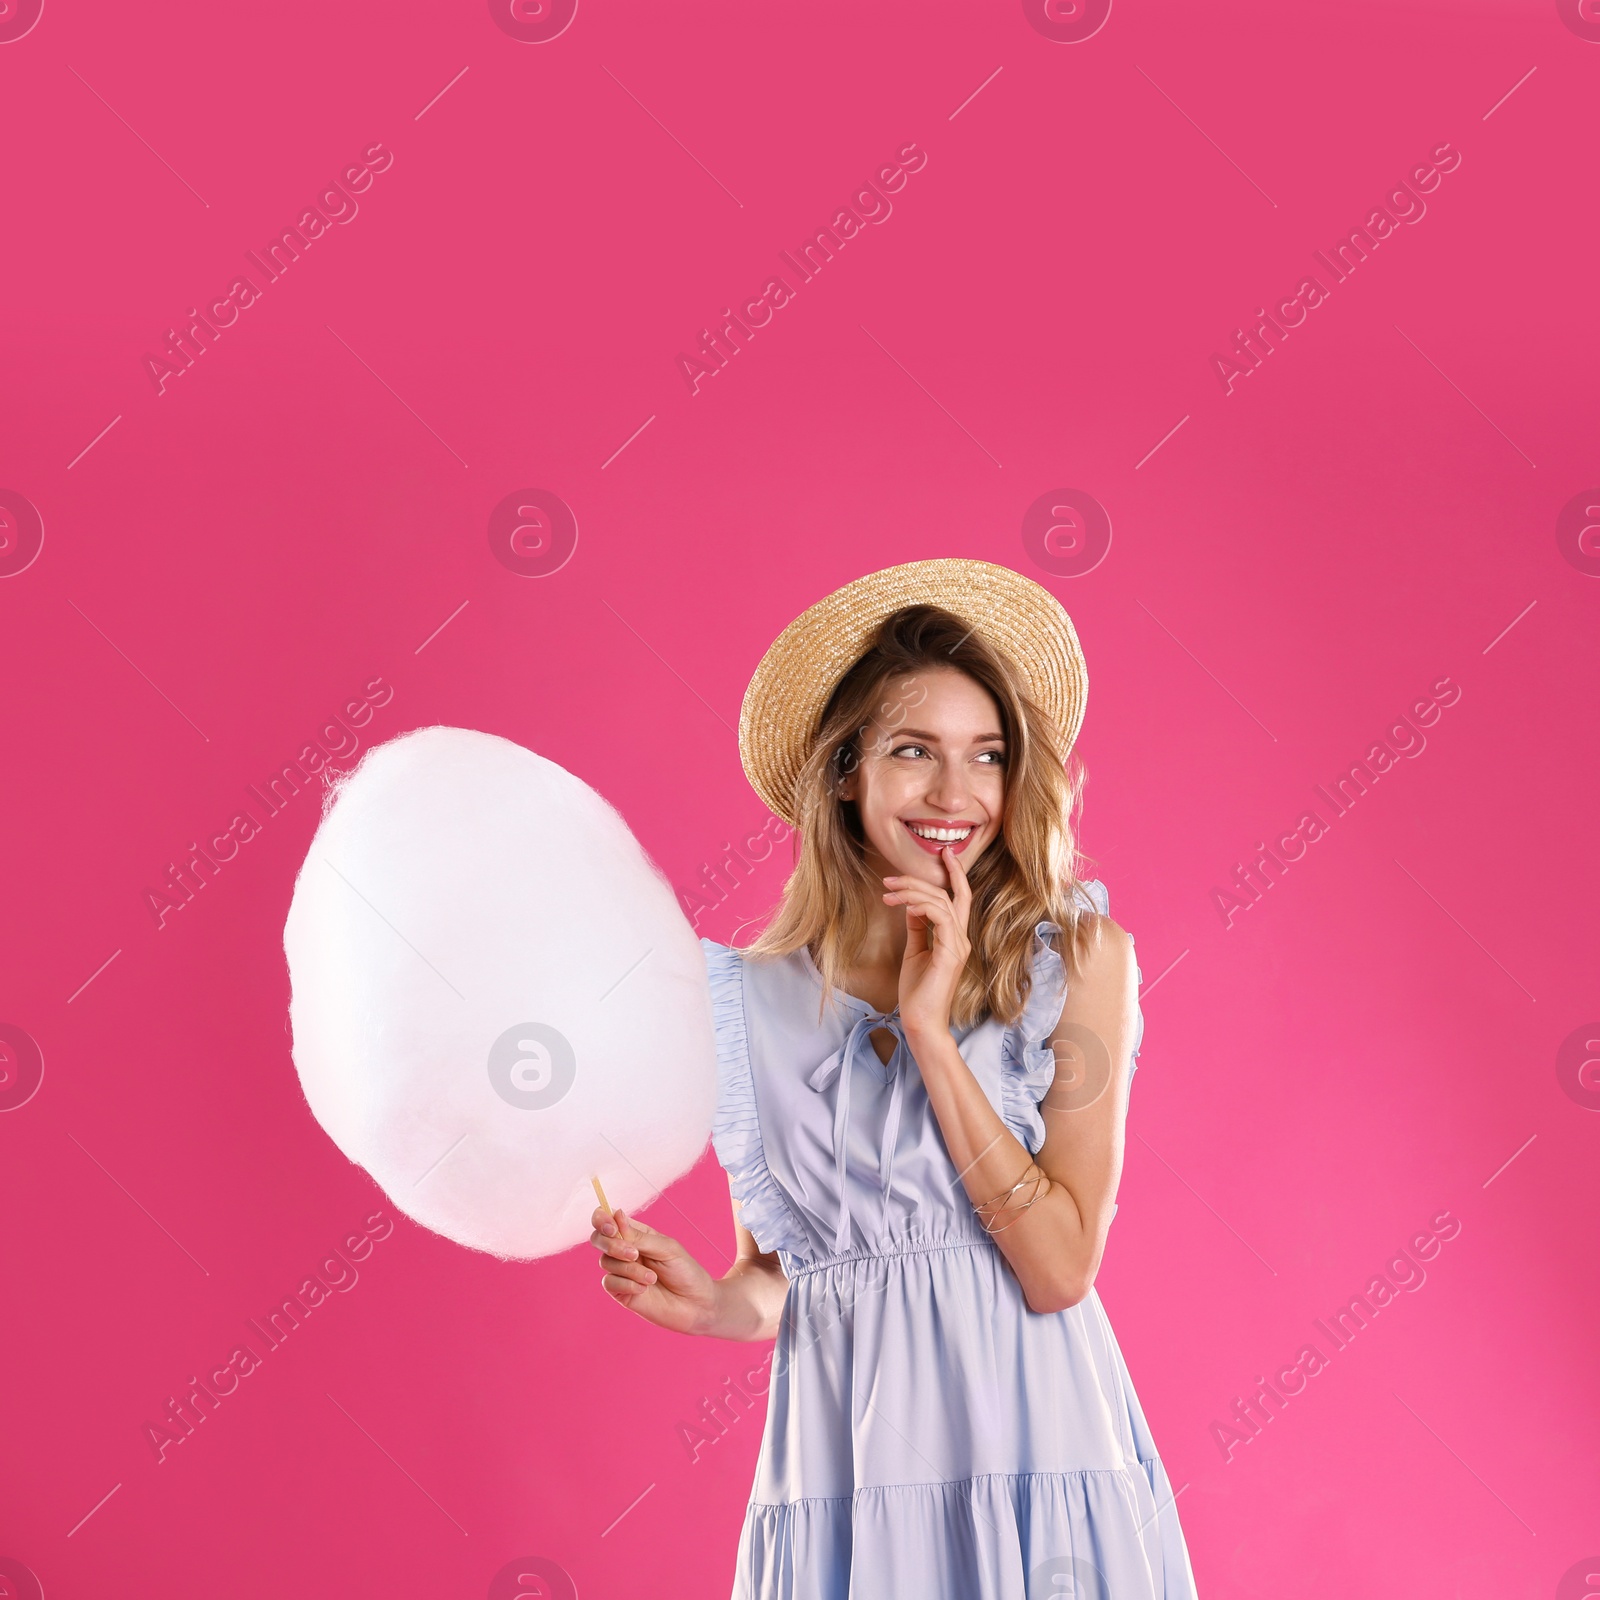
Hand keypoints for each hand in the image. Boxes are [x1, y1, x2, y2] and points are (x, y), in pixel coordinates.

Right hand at [591, 1206, 717, 1334]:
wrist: (696, 1304)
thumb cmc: (685, 1271)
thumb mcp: (666, 1248)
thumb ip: (639, 1236)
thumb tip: (616, 1214)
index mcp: (636, 1234)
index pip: (608, 1220)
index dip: (602, 1220)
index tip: (612, 1228)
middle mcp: (625, 1251)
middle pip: (598, 1240)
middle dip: (611, 1245)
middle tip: (634, 1254)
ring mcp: (622, 1272)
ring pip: (605, 1262)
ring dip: (629, 1269)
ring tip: (653, 1277)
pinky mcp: (621, 1292)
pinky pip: (609, 1283)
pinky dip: (627, 1284)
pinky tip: (644, 1289)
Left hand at [883, 844, 972, 1038]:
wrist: (920, 1022)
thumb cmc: (917, 992)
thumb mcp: (914, 952)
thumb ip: (917, 928)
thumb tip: (912, 905)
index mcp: (954, 938)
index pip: (960, 898)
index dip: (955, 874)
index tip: (945, 854)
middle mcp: (961, 938)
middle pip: (949, 895)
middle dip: (922, 879)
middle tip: (891, 877)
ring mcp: (958, 945)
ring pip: (942, 902)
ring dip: (913, 891)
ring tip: (888, 891)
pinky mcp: (951, 953)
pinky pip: (940, 917)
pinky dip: (921, 905)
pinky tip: (903, 905)